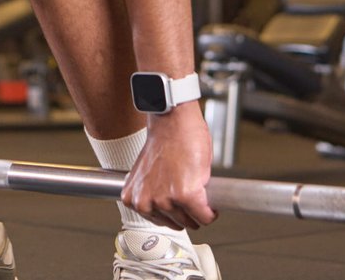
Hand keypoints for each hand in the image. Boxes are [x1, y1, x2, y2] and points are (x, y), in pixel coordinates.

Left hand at [122, 105, 218, 230]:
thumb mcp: (149, 174)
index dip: (175, 211)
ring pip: (192, 221)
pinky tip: (209, 195)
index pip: (160, 221)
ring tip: (197, 187)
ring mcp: (165, 200)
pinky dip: (211, 210)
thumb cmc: (163, 140)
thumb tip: (171, 208)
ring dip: (200, 209)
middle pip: (177, 223)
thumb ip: (153, 193)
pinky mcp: (185, 196)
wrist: (172, 121)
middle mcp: (145, 202)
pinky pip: (205, 216)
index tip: (180, 204)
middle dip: (188, 211)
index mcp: (133, 198)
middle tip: (192, 192)